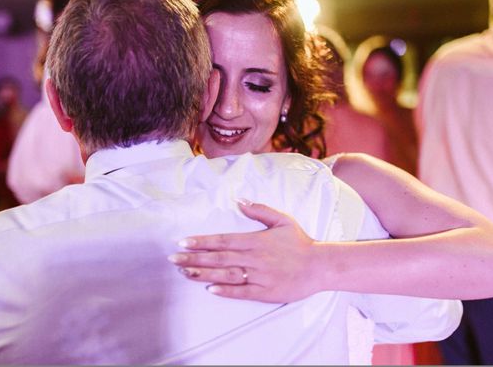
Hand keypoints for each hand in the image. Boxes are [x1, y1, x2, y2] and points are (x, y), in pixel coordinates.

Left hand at [168, 200, 323, 302]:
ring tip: (184, 272)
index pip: (222, 240)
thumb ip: (259, 210)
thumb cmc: (299, 242)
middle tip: (173, 259)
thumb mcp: (282, 220)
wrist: (319, 266)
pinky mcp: (265, 292)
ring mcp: (259, 276)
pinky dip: (225, 291)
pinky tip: (209, 290)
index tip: (183, 242)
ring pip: (226, 275)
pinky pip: (241, 292)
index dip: (201, 242)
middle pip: (218, 258)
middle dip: (194, 258)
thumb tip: (239, 200)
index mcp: (255, 241)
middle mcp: (254, 258)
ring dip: (203, 274)